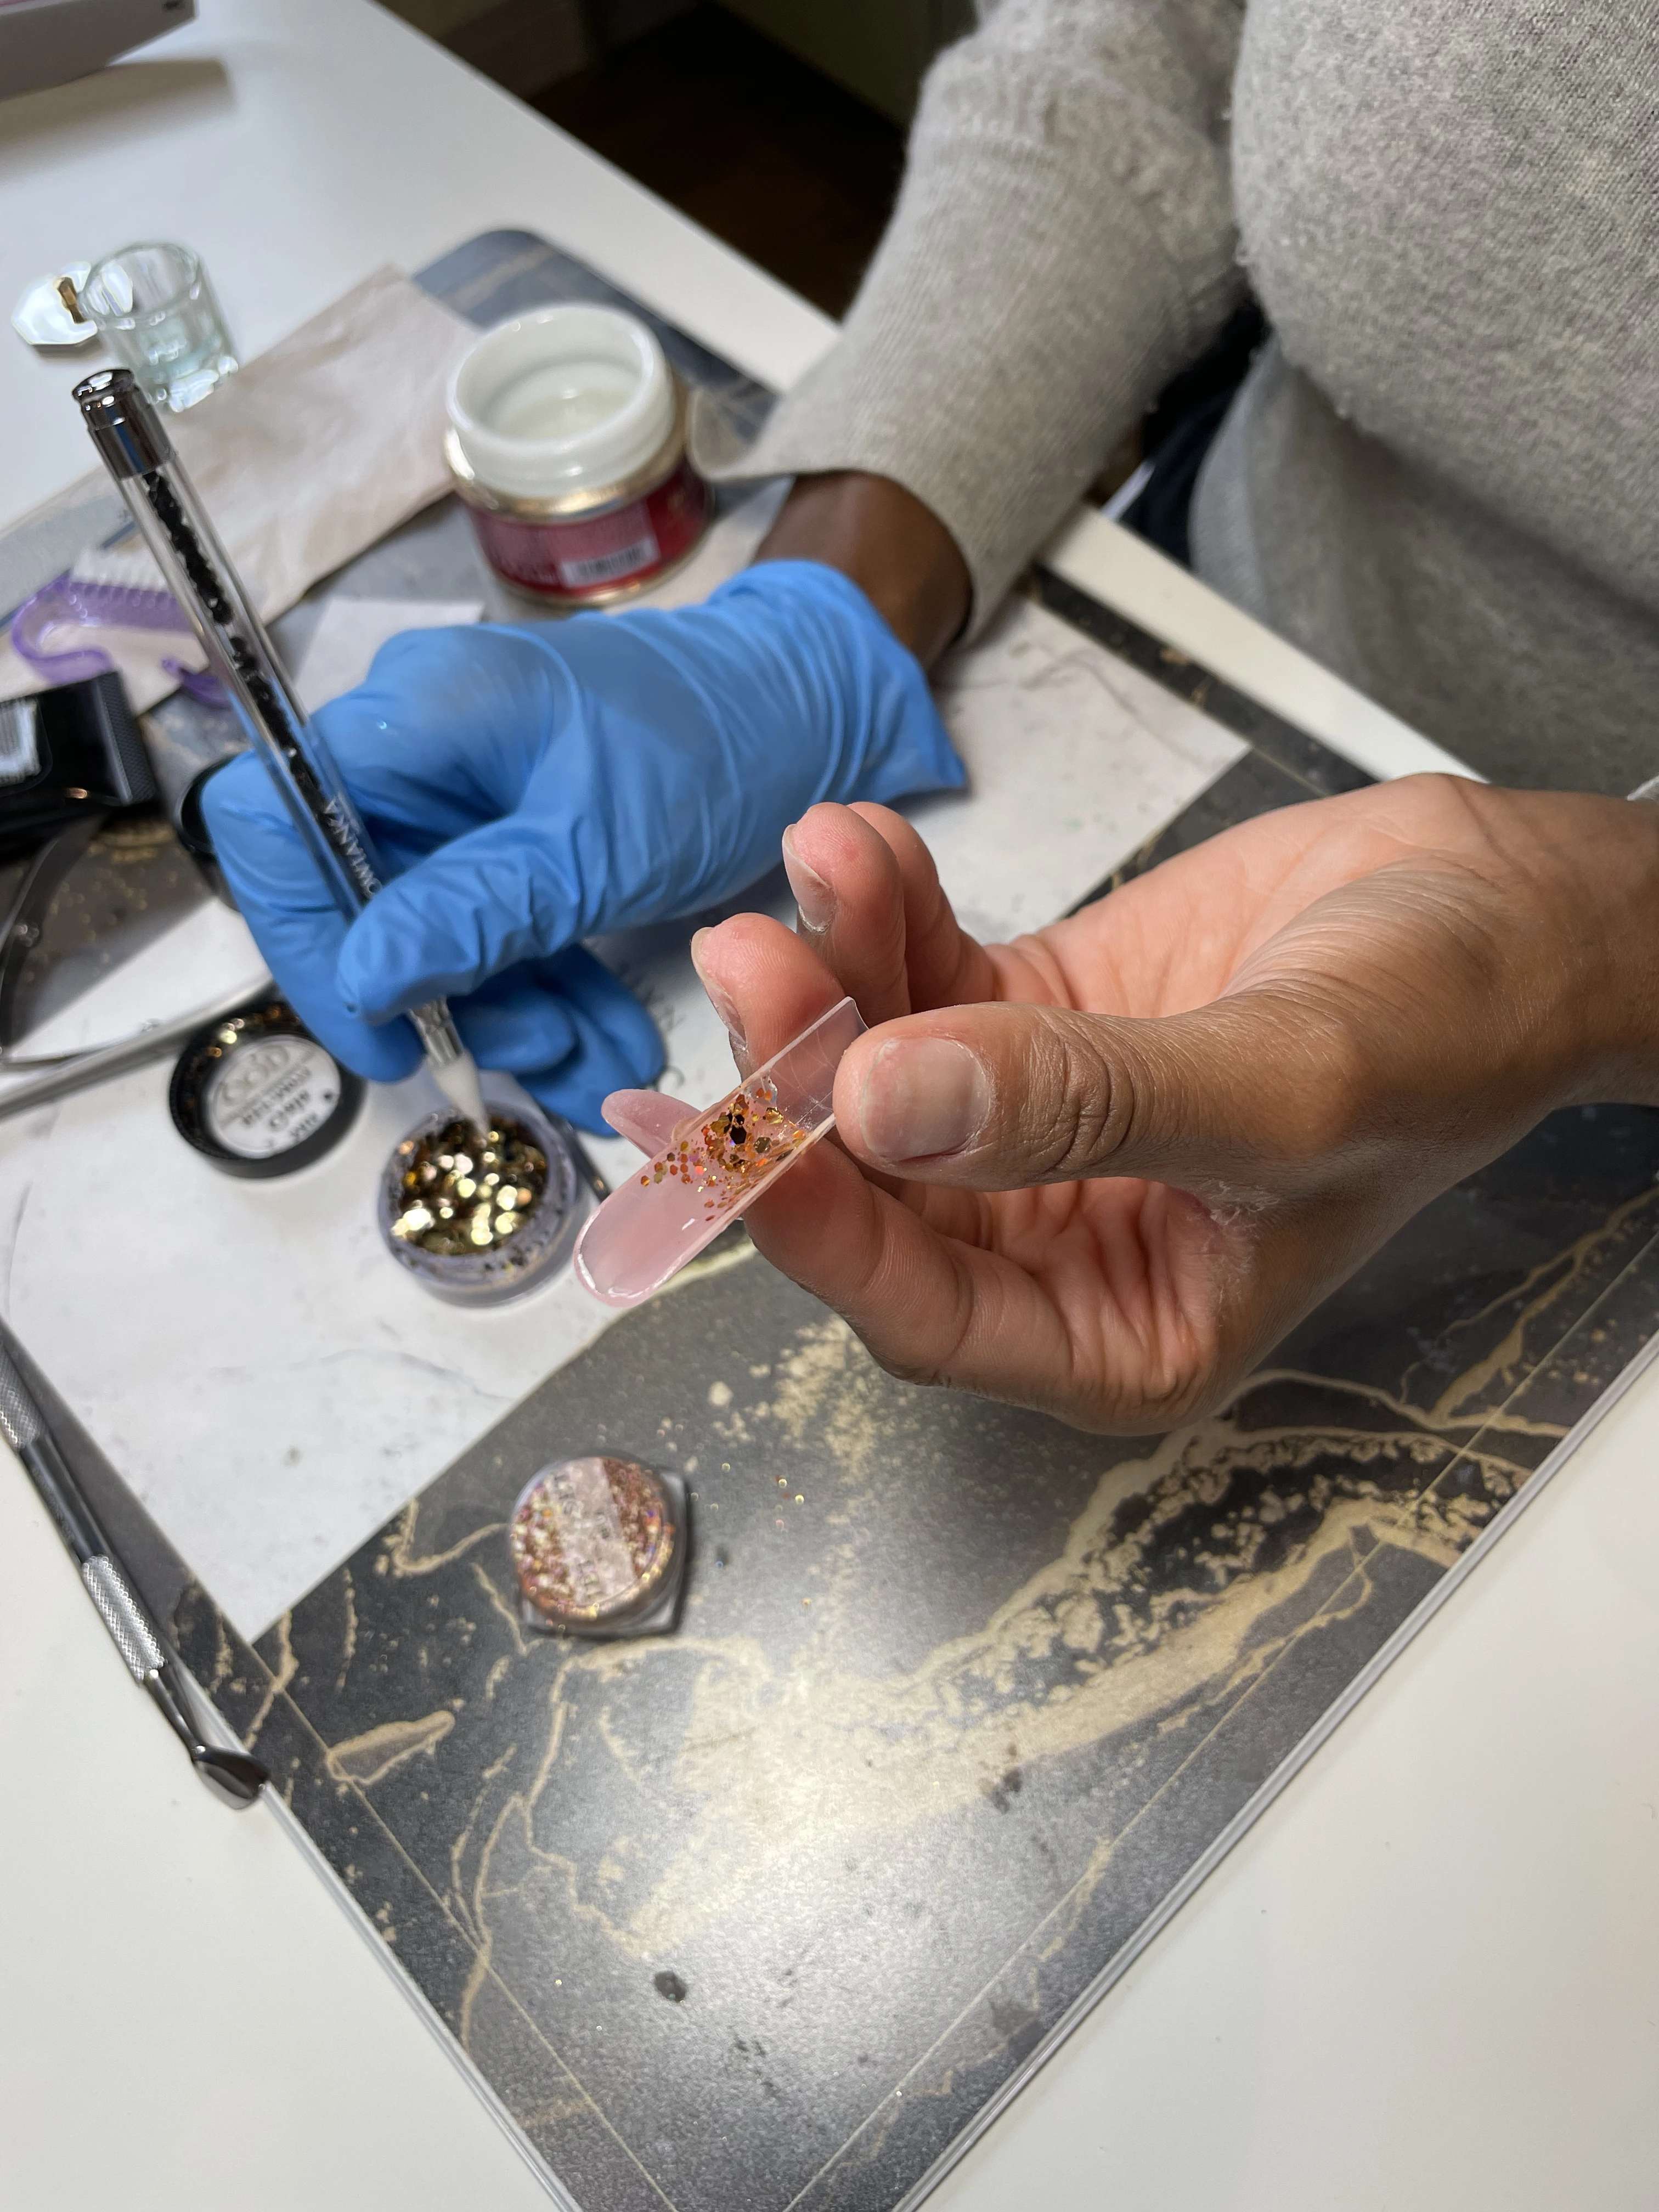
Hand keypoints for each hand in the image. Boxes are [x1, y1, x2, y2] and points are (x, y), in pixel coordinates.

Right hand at [201, 563, 962, 1128]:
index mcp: (417, 717)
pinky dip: (544, 989)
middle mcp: (420, 748)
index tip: (378, 1029)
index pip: (274, 826)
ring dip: (506, 1011)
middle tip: (525, 1057)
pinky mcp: (516, 835)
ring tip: (587, 1063)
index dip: (301, 937)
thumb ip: (474, 913)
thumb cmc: (713, 748)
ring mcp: (467, 794)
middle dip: (438, 997)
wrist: (806, 716)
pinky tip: (600, 1046)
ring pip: (435, 929)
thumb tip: (363, 978)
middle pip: (357, 895)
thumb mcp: (595, 851)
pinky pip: (496, 926)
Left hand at [685, 779, 1658, 1431]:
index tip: (743, 1133)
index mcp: (1121, 1331)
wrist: (1502, 909)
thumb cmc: (1447, 1032)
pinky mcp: (1024, 1025)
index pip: (928, 1316)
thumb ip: (1087, 1109)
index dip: (823, 1235)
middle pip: (873, 1185)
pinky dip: (878, 914)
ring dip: (827, 976)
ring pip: (874, 1072)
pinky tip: (859, 848)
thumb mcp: (1283, 1089)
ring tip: (821, 868)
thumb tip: (892, 1108)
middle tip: (755, 962)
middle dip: (802, 1078)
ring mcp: (1027, 1131)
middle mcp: (1054, 1247)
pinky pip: (914, 979)